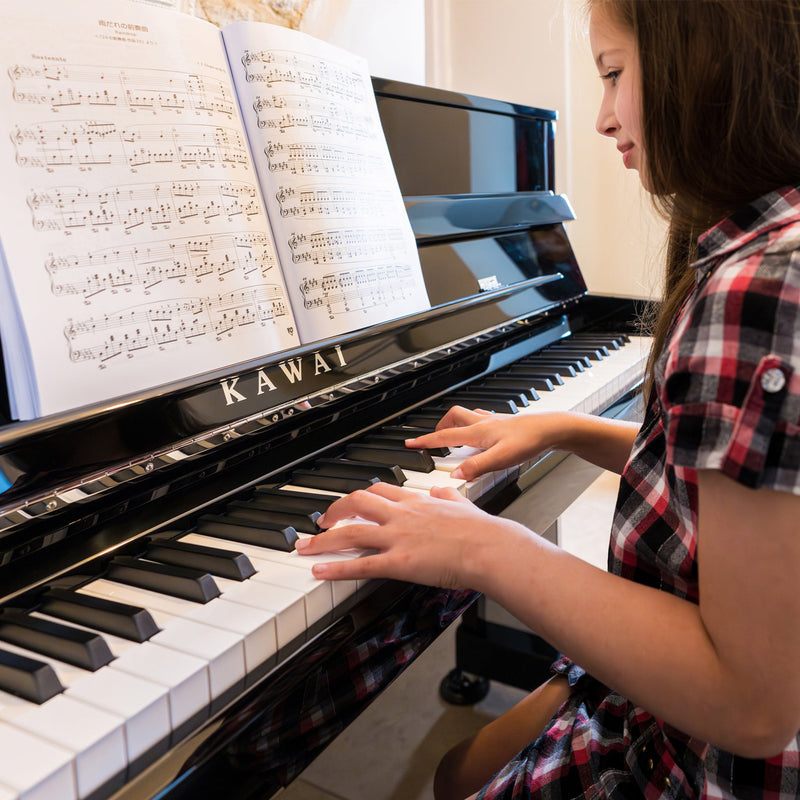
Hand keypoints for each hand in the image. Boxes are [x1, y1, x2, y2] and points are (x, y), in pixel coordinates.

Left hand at [294, 481, 530, 589]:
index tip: (350, 504)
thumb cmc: (481, 530)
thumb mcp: (462, 503)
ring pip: (351, 533)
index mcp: (416, 502)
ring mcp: (398, 537)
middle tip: (321, 522)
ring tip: (306, 547)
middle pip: (357, 504)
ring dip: (323, 540)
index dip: (360, 497)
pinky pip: (360, 565)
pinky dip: (336, 568)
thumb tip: (442, 491)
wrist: (489, 547)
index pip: (379, 491)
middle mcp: (402, 515)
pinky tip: (319, 571)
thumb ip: (448, 496)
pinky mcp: (400, 562)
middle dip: (334, 512)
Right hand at [405, 406, 566, 480]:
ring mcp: (494, 421)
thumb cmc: (529, 442)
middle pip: (452, 418)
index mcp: (477, 432)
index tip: (409, 443)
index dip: (424, 441)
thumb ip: (476, 467)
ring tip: (452, 435)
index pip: (444, 437)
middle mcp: (482, 423)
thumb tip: (455, 475)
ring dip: (455, 423)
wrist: (552, 429)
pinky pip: (481, 418)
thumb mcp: (501, 459)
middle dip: (439, 427)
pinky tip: (480, 432)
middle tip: (432, 439)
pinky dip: (473, 424)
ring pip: (466, 416)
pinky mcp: (504, 423)